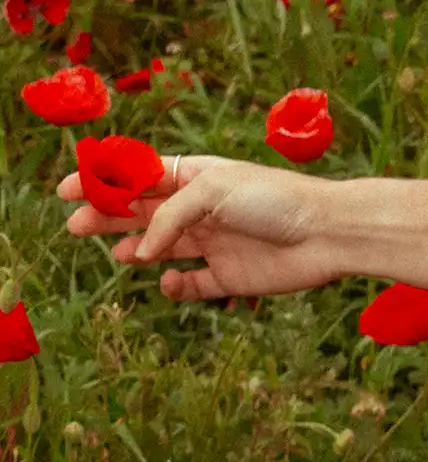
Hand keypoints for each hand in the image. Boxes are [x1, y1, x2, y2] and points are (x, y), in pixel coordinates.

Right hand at [57, 155, 351, 301]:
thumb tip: (139, 251)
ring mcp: (216, 242)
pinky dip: (174, 286)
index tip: (66, 189)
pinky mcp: (231, 276)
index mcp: (198, 175)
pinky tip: (166, 280)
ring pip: (163, 247)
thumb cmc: (275, 199)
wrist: (327, 234)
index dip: (102, 182)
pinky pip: (192, 284)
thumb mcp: (212, 190)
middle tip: (75, 226)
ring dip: (135, 248)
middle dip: (108, 216)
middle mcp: (203, 208)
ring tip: (115, 252)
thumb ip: (168, 216)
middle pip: (143, 213)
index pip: (140, 176)